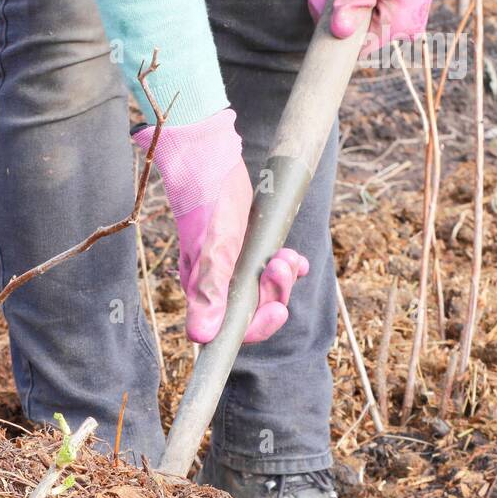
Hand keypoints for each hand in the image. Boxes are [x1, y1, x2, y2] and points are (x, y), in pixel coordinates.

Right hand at [133, 109, 308, 343]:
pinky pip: (269, 271)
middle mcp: (215, 285)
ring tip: (287, 257)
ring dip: (282, 279)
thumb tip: (201, 338)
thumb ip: (210, 292)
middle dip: (274, 295)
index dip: (257, 327)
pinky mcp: (245, 251)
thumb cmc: (209, 202)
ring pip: (264, 291)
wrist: (209, 159)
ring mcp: (231, 268)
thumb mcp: (214, 249)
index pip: (231, 330)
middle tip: (280, 266)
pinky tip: (295, 258)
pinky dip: (287, 267)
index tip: (277, 310)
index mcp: (203, 291)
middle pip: (252, 311)